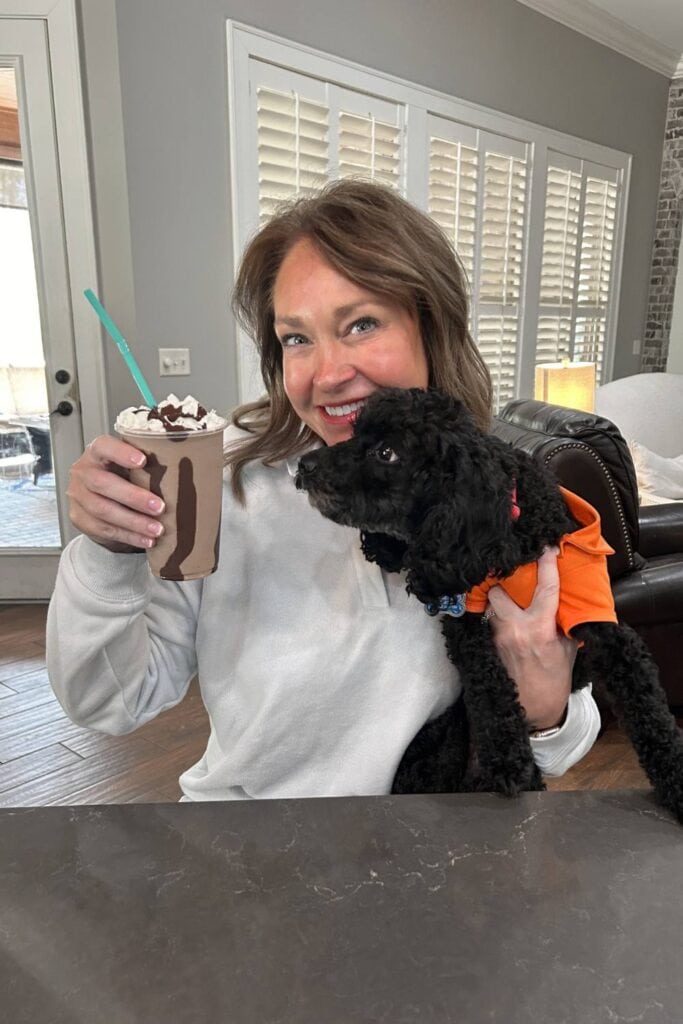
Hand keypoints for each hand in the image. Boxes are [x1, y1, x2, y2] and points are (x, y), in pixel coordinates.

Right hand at [67, 435, 164, 552]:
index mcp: (97, 452)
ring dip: (134, 522)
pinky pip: (104, 529)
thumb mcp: (130, 466)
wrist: (100, 499)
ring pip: (103, 510)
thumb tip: (183, 470)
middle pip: (102, 484)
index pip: (104, 447)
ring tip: (157, 529)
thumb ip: (146, 465)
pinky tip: (146, 540)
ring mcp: (78, 496)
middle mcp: (83, 472)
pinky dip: (128, 536)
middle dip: (134, 497)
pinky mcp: (79, 518)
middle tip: (160, 507)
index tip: (143, 461)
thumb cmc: (122, 476)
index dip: (122, 453)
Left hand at [485, 547, 575, 730]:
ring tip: (508, 598)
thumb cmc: (554, 681)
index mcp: (539, 628)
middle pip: (499, 591)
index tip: (546, 547)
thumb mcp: (568, 650)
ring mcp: (497, 638)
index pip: (545, 587)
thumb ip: (564, 624)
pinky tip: (502, 618)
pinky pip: (487, 623)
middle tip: (513, 577)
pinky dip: (495, 618)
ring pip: (490, 606)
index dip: (546, 564)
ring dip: (498, 601)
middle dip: (505, 582)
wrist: (533, 712)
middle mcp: (514, 629)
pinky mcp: (487, 647)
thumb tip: (568, 602)